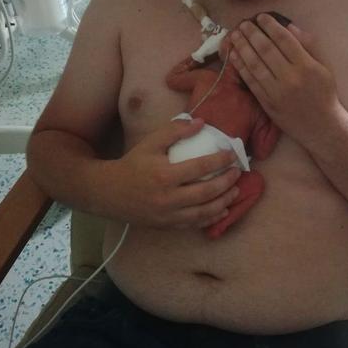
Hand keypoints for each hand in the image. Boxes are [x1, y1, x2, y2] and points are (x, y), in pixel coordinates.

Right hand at [116, 118, 240, 229]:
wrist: (109, 192)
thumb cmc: (133, 164)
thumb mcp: (150, 142)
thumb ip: (175, 130)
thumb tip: (201, 122)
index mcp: (165, 175)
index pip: (201, 167)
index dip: (220, 160)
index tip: (232, 155)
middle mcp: (168, 198)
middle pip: (207, 192)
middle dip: (227, 182)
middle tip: (238, 173)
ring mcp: (168, 215)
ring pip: (203, 212)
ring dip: (224, 202)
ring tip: (236, 191)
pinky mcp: (167, 225)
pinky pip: (194, 224)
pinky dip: (211, 218)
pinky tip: (222, 210)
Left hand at [228, 14, 338, 148]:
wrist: (321, 126)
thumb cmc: (324, 94)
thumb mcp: (324, 67)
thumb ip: (309, 46)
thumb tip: (290, 27)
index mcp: (306, 66)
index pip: (284, 40)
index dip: (270, 26)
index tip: (261, 17)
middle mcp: (290, 77)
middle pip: (266, 50)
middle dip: (252, 34)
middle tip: (243, 24)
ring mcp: (277, 91)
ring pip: (255, 64)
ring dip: (242, 48)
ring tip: (235, 36)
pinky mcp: (267, 103)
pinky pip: (251, 81)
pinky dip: (241, 67)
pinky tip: (234, 56)